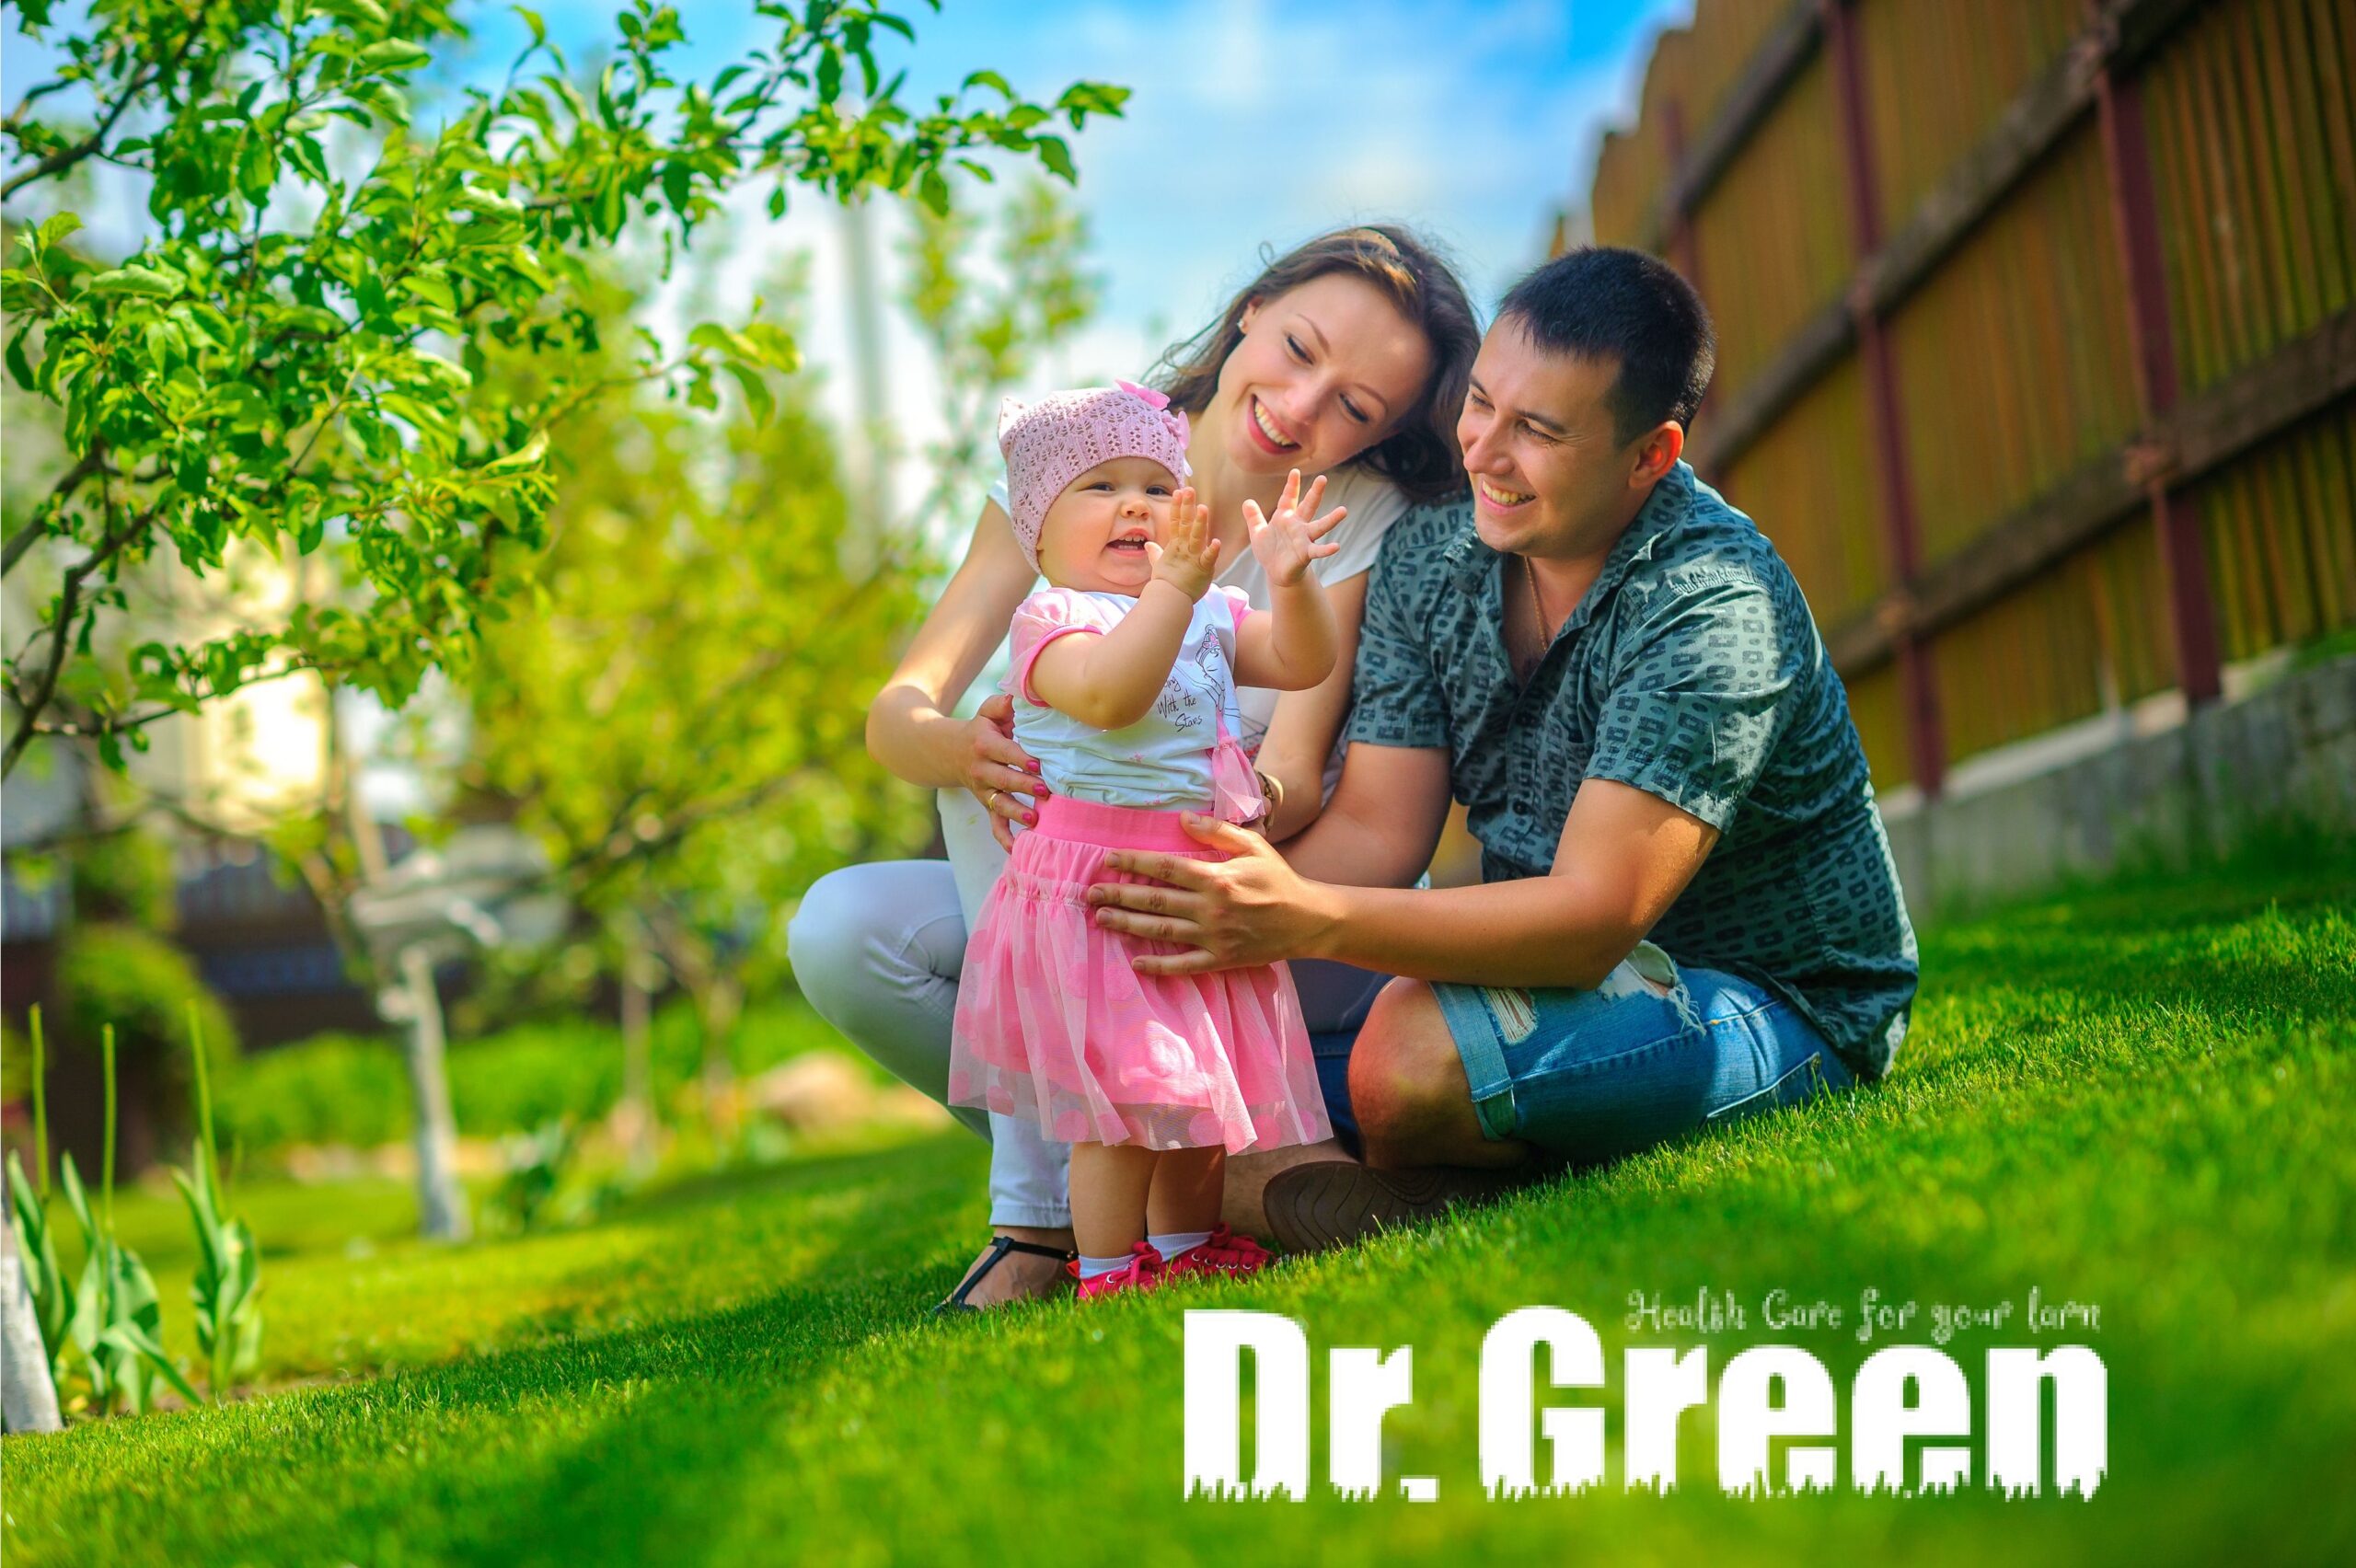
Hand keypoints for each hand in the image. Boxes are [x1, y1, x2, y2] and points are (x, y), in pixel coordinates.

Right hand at [960, 693, 1047, 849]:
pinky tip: (1017, 849)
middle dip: (1023, 785)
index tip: (1038, 764)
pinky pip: (994, 824)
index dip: (1020, 758)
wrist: (948, 752)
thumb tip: (1019, 696)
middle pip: (1004, 779)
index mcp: (984, 744)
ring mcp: (983, 790)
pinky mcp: (986, 804)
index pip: (1005, 752)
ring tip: (1034, 820)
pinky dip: (1004, 838)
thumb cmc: (980, 728)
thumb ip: (1002, 703)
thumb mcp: (987, 711)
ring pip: (999, 804)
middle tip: (1044, 791)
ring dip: (1017, 812)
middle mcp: (982, 769)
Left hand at [1085, 813, 1333, 973]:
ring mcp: (1213, 937)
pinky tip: (1135, 963)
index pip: (1165, 867)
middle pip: (1155, 901)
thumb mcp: (1253, 846)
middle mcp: (1210, 908)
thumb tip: (1182, 819)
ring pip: (1162, 931)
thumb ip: (1217, 832)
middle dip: (1119, 896)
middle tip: (1090, 894)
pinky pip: (1184, 965)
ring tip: (1101, 920)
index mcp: (1216, 878)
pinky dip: (1159, 966)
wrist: (1308, 921)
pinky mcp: (1220, 959)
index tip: (1107, 860)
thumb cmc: (1279, 880)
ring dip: (1128, 926)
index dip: (1133, 863)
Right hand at [1146, 486, 1219, 600]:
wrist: (1168, 600)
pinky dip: (1212, 551)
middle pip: (1186, 524)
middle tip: (1189, 490)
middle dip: (1187, 506)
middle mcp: (1184, 549)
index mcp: (1175, 546)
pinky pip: (1208, 559)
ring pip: (1197, 537)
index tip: (1178, 492)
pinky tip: (1217, 542)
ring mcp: (1193, 558)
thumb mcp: (1158, 565)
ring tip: (1203, 508)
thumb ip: (1155, 554)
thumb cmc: (1165, 584)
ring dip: (1200, 523)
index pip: (1176, 522)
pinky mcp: (1202, 569)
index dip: (1177, 507)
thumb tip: (1148, 544)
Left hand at [1243, 470, 1345, 587]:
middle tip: (1323, 478)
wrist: (1276, 573)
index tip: (1295, 471)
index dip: (1292, 486)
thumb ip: (1254, 517)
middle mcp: (1298, 526)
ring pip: (1320, 526)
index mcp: (1285, 518)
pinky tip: (1337, 546)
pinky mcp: (1306, 554)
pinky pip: (1318, 550)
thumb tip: (1247, 501)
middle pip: (1308, 506)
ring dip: (1331, 519)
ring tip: (1344, 510)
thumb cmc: (1270, 552)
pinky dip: (1327, 549)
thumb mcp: (1258, 533)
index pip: (1288, 498)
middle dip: (1315, 493)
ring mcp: (1304, 539)